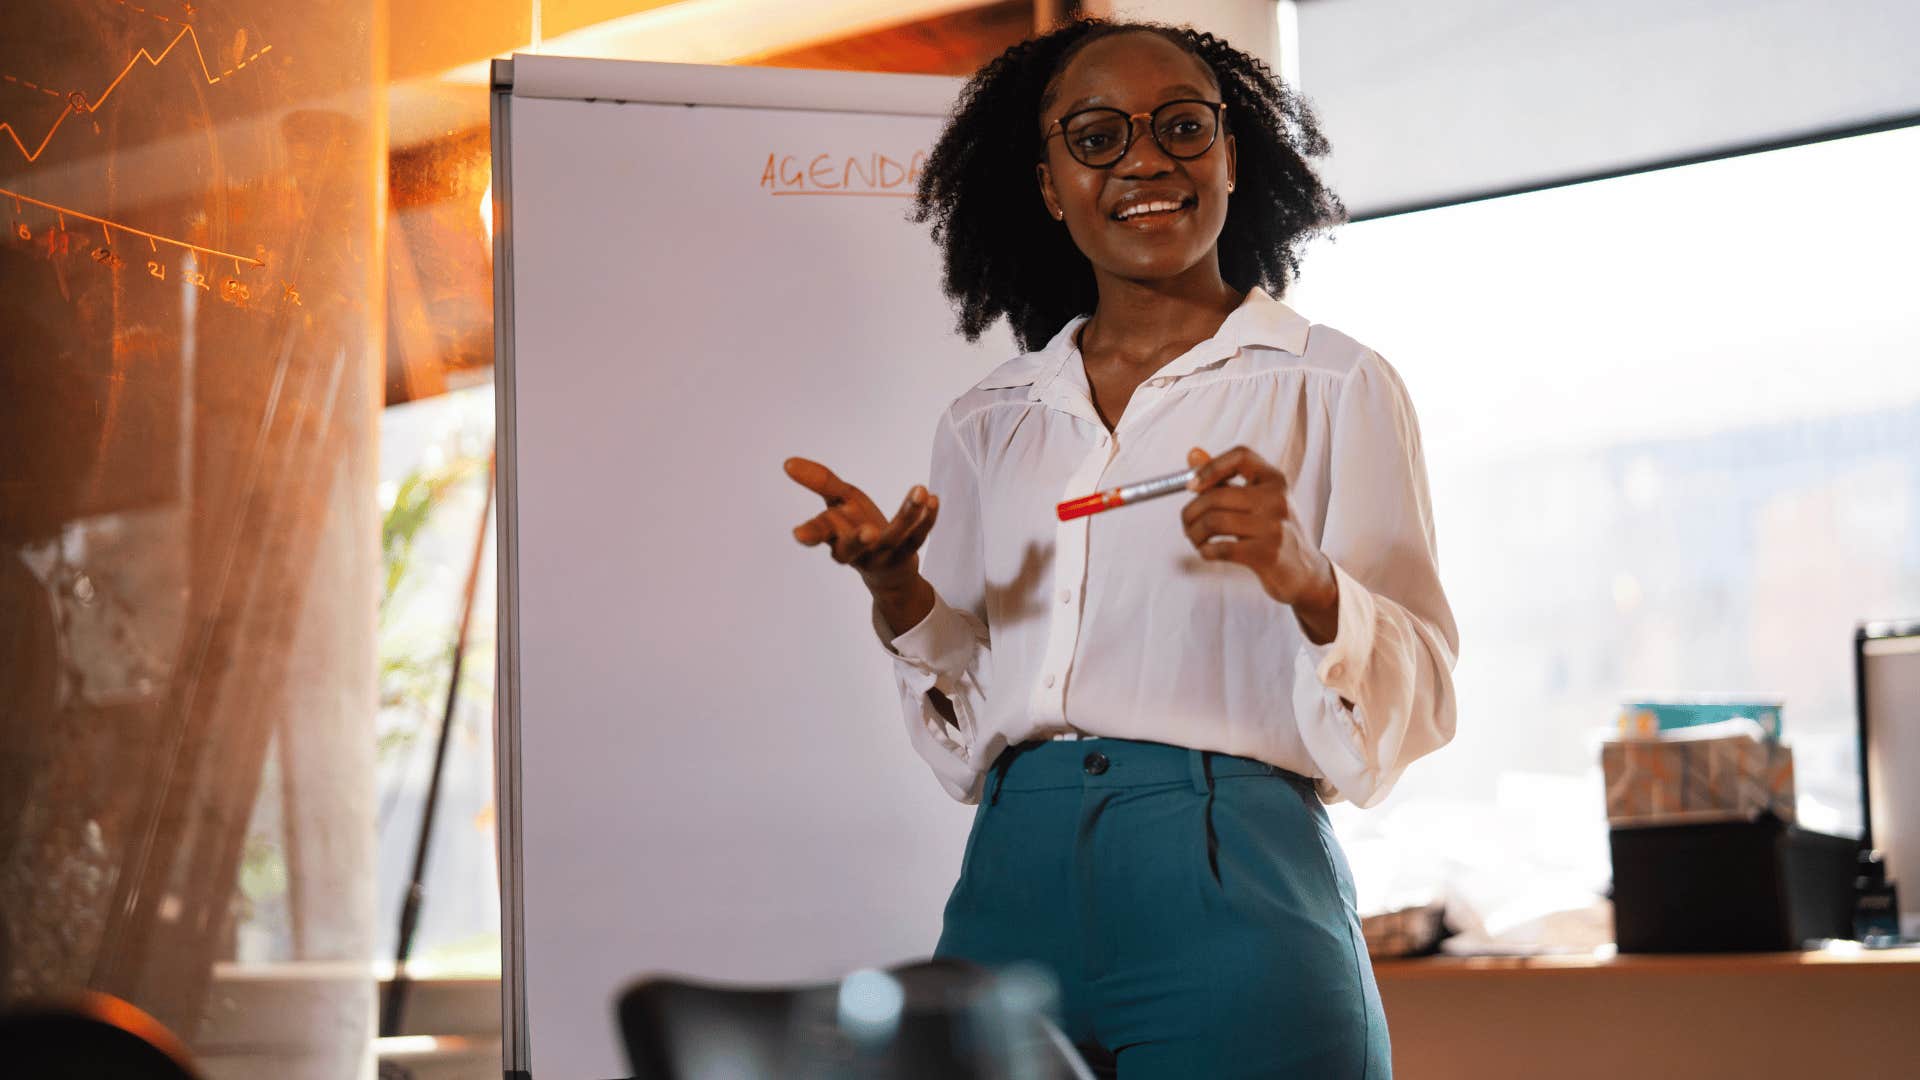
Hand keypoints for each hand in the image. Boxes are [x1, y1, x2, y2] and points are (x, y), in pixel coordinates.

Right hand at [784, 457, 938, 594]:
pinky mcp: (906, 555)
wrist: (887, 570)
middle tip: (868, 531)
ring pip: (895, 538)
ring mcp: (882, 555)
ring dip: (908, 516)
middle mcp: (856, 550)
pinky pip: (918, 538)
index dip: (810, 534)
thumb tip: (788, 462)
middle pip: (853, 549)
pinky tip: (934, 499)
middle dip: (859, 541)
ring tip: (920, 491)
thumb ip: (820, 482)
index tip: (798, 534)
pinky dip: (928, 519)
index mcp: (834, 536)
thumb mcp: (839, 502)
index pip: (819, 533)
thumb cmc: (856, 527)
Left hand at [1180, 446, 1339, 643]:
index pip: (1240, 456)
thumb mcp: (1257, 501)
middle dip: (1191, 511)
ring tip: (1196, 539)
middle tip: (1187, 523)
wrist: (1305, 571)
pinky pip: (1221, 548)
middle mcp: (1276, 499)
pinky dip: (1206, 551)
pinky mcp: (1266, 554)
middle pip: (1216, 494)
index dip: (1211, 466)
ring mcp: (1273, 527)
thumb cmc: (1273, 532)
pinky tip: (1208, 552)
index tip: (1192, 485)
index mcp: (1274, 479)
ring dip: (1194, 533)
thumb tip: (1193, 455)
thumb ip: (1225, 479)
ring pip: (1213, 521)